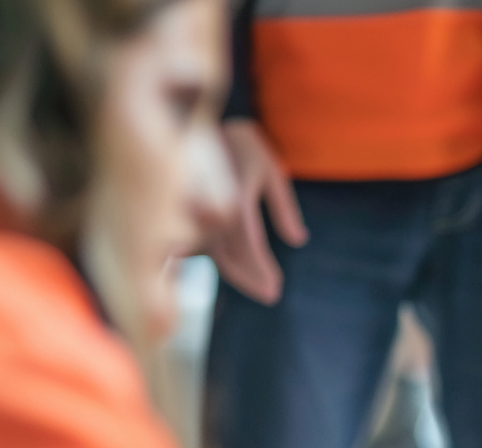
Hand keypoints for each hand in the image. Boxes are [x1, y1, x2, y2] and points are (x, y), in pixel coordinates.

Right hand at [206, 119, 306, 303]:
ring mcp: (193, 210)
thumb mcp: (270, 171)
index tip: (275, 291)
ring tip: (260, 286)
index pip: (248, 242)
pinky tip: (240, 269)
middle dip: (249, 278)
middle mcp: (211, 205)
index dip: (260, 268)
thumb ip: (284, 206)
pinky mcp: (183, 214)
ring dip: (236, 272)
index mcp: (236, 194)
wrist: (191, 119)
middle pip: (228, 255)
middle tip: (271, 294)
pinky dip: (221, 258)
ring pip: (212, 253)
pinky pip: (200, 245)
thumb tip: (299, 240)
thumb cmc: (241, 147)